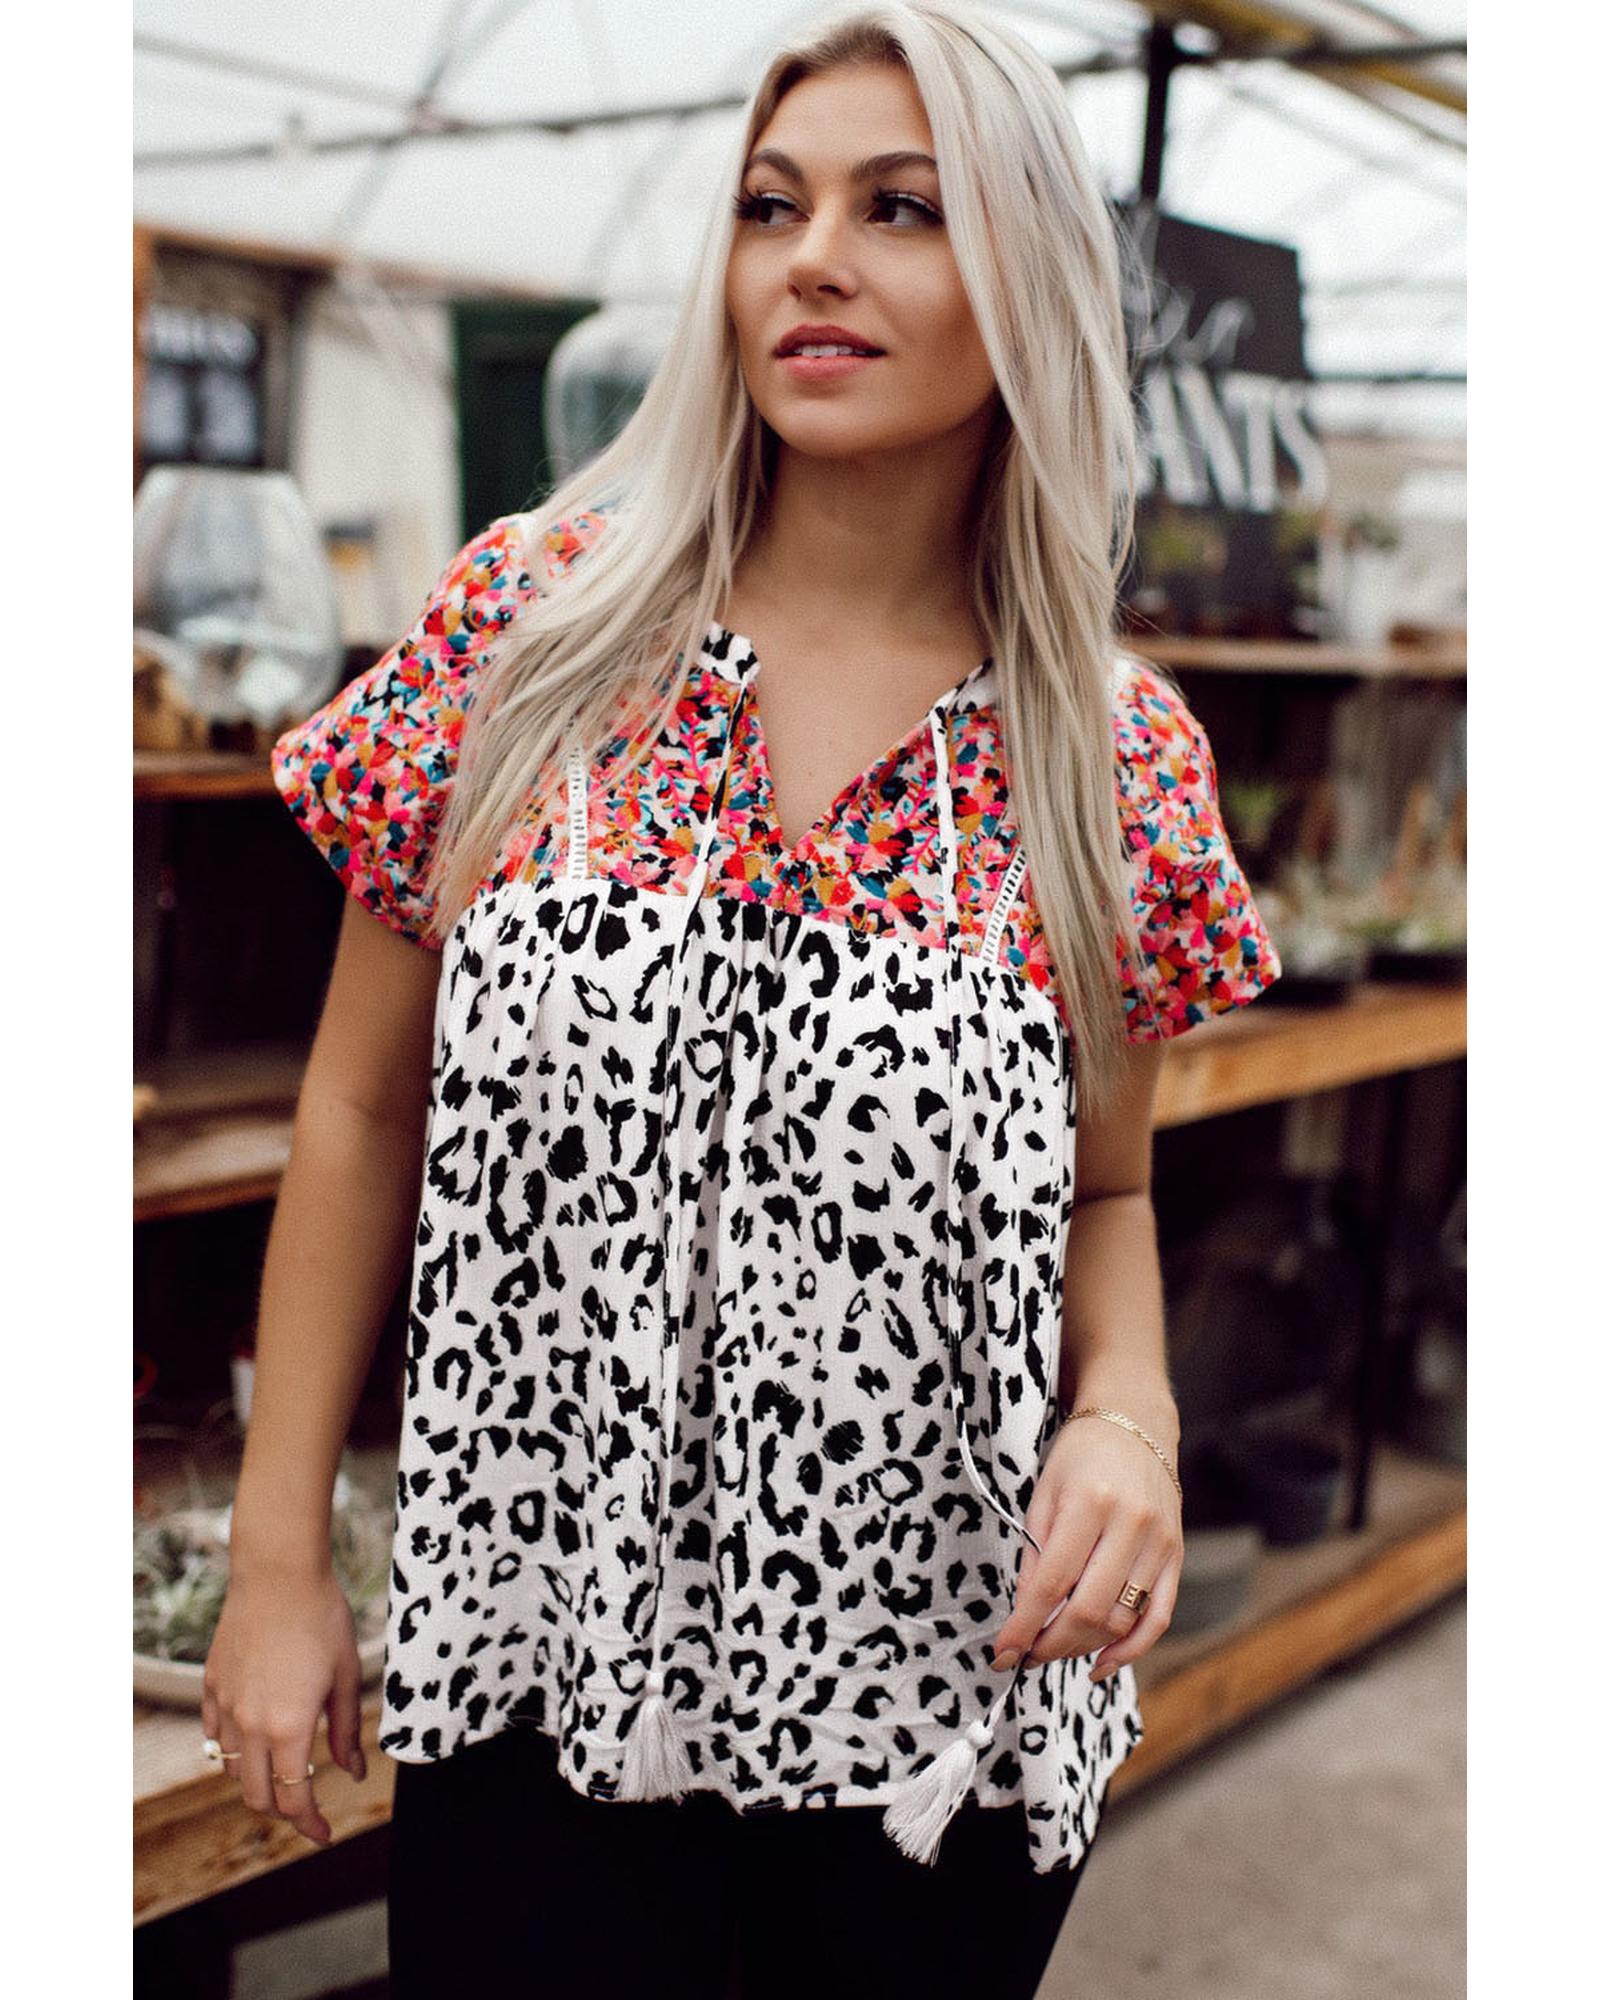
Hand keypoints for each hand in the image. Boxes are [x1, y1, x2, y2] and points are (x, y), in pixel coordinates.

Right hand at [201, 1565, 367, 1847]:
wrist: (279, 1573)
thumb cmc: (321, 1619)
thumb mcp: (345, 1676)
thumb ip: (345, 1730)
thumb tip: (354, 1772)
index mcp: (288, 1728)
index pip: (295, 1799)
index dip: (311, 1825)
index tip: (325, 1834)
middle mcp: (250, 1726)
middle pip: (257, 1796)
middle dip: (284, 1811)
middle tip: (306, 1807)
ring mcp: (225, 1706)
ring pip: (230, 1769)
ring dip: (255, 1781)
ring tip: (281, 1771)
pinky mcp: (211, 1686)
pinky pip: (213, 1734)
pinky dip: (229, 1749)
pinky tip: (250, 1739)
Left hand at [988, 1403, 1182, 1680]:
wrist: (1135, 1424)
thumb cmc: (1080, 1456)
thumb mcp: (1044, 1492)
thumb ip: (1035, 1552)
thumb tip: (1025, 1611)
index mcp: (1089, 1503)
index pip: (1053, 1583)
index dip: (1025, 1626)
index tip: (1003, 1653)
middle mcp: (1130, 1525)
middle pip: (1089, 1609)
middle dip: (1051, 1644)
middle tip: (1027, 1656)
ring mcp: (1159, 1542)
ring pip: (1122, 1619)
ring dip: (1083, 1647)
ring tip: (1054, 1651)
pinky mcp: (1177, 1556)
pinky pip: (1158, 1617)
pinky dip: (1132, 1649)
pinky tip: (1102, 1663)